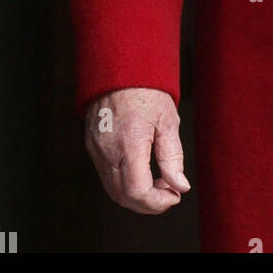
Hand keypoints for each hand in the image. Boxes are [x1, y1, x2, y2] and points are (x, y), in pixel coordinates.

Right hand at [84, 86, 189, 214]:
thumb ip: (172, 156)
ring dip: (137, 195)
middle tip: (170, 191)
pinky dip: (125, 184)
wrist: (118, 69)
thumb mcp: (168, 120)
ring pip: (113, 190)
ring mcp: (96, 151)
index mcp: (129, 143)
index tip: (175, 195)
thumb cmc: (146, 91)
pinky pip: (107, 177)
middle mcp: (107, 151)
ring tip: (159, 181)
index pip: (137, 191)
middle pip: (123, 197)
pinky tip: (143, 172)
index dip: (157, 202)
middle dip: (149, 203)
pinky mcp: (92, 148)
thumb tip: (180, 186)